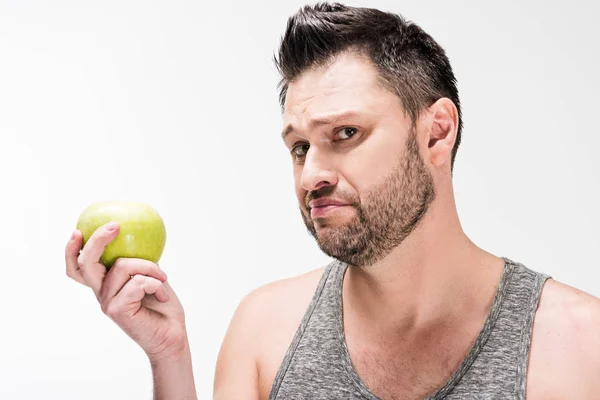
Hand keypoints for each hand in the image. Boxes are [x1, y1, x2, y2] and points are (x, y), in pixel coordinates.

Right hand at [65, 221, 187, 360]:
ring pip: (123, 266)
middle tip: (115, 226)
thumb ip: (138, 260)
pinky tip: (162, 294)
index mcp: (105, 284)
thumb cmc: (162, 305)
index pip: (77, 268)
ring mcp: (107, 302)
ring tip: (163, 278)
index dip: (71, 250)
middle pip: (85, 263)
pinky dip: (154, 283)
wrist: (171, 335)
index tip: (78, 231)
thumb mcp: (150, 275)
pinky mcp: (117, 310)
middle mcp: (101, 293)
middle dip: (97, 240)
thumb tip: (139, 233)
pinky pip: (137, 282)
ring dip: (149, 267)